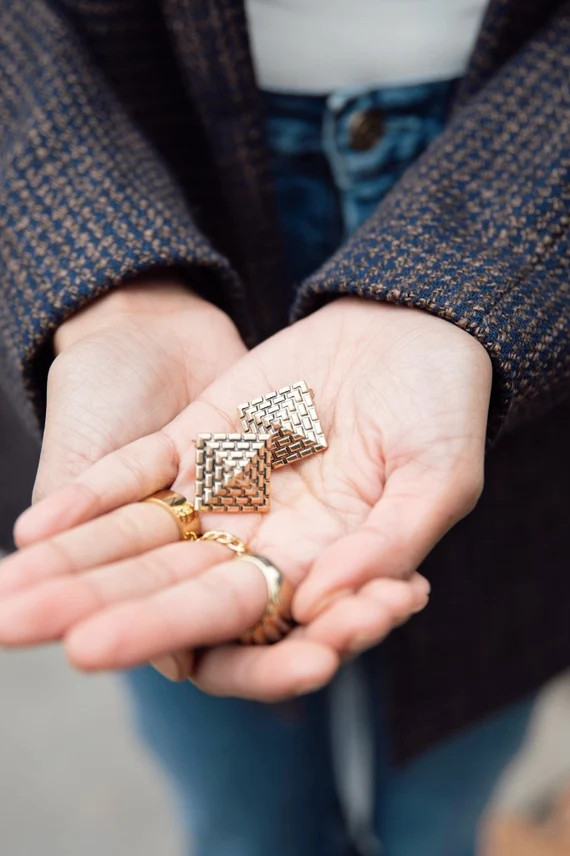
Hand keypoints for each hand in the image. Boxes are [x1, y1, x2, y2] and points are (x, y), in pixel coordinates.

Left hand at [0, 298, 490, 698]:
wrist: (412, 328)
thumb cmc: (442, 408)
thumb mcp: (439, 475)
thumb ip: (388, 542)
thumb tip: (322, 601)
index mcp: (319, 567)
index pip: (240, 622)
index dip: (172, 634)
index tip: (102, 648)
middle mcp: (263, 542)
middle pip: (169, 590)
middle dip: (95, 613)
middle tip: (15, 630)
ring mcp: (227, 491)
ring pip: (140, 541)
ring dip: (73, 567)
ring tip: (5, 598)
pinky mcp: (201, 438)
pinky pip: (140, 474)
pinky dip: (91, 499)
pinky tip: (32, 530)